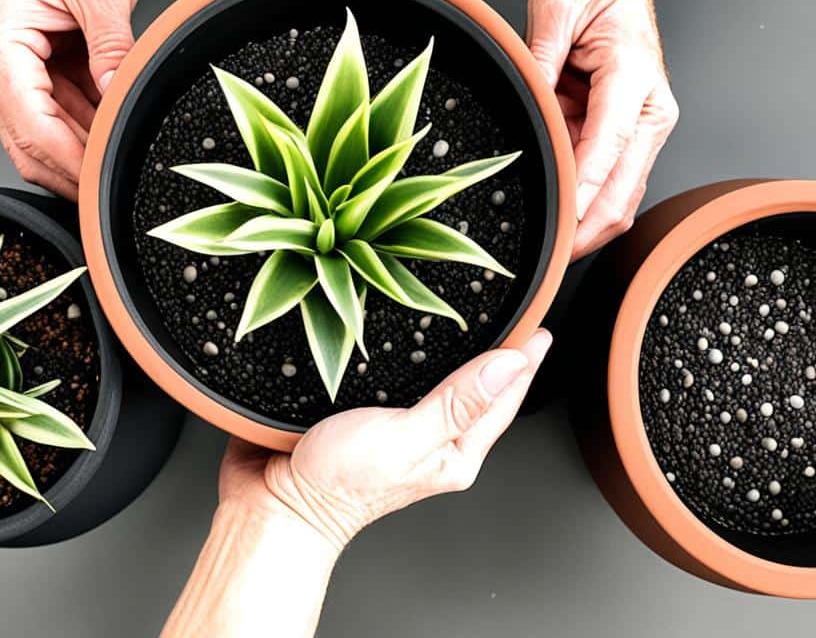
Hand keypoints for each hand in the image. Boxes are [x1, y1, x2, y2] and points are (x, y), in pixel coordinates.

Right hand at [0, 0, 137, 199]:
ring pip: (33, 134)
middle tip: (116, 184)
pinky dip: (74, 125)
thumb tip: (122, 97)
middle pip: (27, 143)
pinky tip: (104, 129)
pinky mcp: (7, 66)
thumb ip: (113, 48)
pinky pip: (40, 112)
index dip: (76, 163)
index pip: (34, 130)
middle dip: (75, 167)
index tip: (107, 180)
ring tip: (117, 154)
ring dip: (77, 147)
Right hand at [218, 329, 552, 549]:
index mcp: (455, 450)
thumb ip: (456, 403)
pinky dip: (409, 357)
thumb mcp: (405, 437)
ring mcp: (401, 427)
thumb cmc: (336, 485)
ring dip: (453, 349)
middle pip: (478, 387)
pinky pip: (399, 380)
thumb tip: (508, 368)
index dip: (524, 358)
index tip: (541, 323)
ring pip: (439, 380)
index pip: (504, 397)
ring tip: (471, 315)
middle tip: (515, 311)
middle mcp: (434, 439)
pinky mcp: (368, 413)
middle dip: (497, 351)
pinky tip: (406, 335)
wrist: (274, 504)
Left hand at [527, 0, 679, 258]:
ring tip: (546, 247)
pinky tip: (554, 213)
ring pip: (619, 197)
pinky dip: (582, 202)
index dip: (584, 190)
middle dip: (587, 230)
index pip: (609, 146)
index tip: (560, 221)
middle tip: (549, 258)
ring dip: (585, 223)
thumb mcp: (553, 7)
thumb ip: (539, 62)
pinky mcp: (626, 131)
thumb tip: (527, 110)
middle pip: (623, 191)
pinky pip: (607, 180)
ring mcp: (641, 124)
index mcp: (634, 76)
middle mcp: (649, 109)